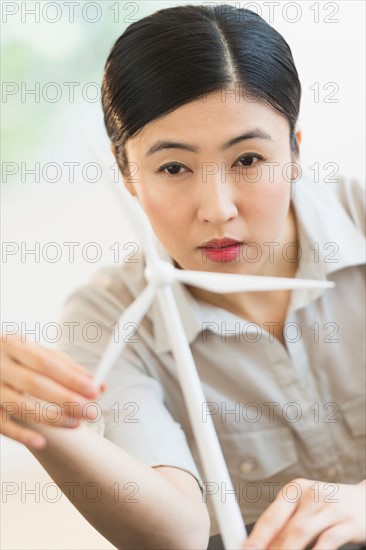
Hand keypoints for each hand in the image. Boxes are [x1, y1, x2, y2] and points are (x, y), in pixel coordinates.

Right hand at [0, 333, 106, 449]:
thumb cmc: (16, 359)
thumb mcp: (37, 353)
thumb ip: (68, 367)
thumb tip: (99, 385)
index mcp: (14, 345)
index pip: (46, 362)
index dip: (70, 377)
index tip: (94, 390)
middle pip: (34, 384)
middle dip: (66, 399)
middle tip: (90, 411)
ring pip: (19, 406)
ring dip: (50, 417)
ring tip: (76, 424)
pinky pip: (2, 425)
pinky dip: (21, 435)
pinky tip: (42, 442)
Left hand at [242, 478, 365, 549]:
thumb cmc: (331, 507)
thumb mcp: (308, 507)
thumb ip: (288, 523)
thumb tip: (263, 544)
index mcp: (296, 489)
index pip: (271, 515)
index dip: (257, 536)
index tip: (246, 549)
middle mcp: (312, 494)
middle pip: (285, 527)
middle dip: (270, 548)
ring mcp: (331, 507)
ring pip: (302, 533)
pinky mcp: (348, 522)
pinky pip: (327, 541)